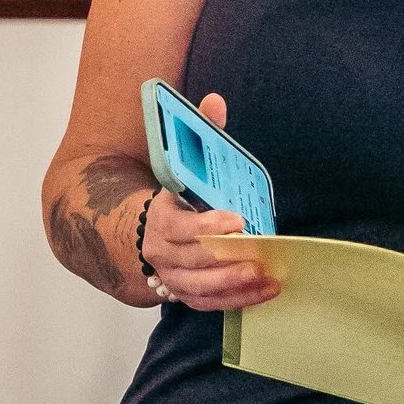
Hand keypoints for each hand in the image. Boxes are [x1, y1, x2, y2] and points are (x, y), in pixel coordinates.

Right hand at [139, 90, 280, 312]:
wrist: (137, 231)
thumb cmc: (173, 196)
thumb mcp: (180, 165)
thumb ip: (200, 134)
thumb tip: (215, 101)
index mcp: (160, 218)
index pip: (181, 227)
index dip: (207, 226)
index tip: (236, 220)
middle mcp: (160, 251)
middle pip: (193, 261)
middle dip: (226, 259)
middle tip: (258, 255)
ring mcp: (171, 276)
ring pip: (200, 287)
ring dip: (234, 284)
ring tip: (265, 278)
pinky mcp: (183, 293)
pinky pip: (207, 303)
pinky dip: (235, 300)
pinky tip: (263, 292)